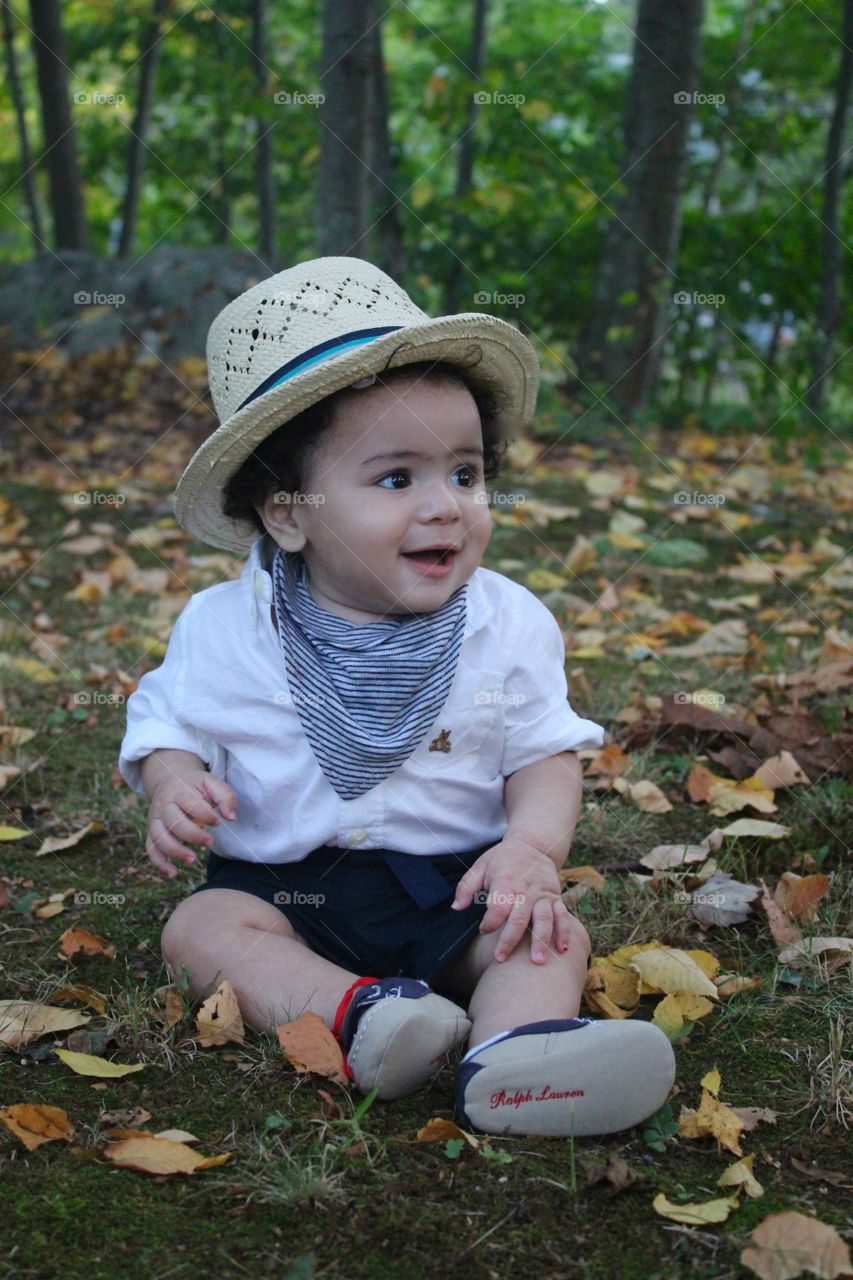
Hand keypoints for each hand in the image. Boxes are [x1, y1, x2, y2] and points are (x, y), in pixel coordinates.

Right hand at [146, 769, 235, 879]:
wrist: (169, 780)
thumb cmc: (195, 785)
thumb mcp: (211, 782)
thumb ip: (225, 796)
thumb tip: (231, 817)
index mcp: (179, 791)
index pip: (190, 803)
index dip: (205, 814)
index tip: (217, 822)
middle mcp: (163, 805)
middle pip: (173, 822)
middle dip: (192, 835)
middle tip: (210, 842)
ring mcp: (155, 819)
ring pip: (159, 837)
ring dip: (175, 851)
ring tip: (193, 859)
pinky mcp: (151, 831)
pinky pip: (150, 848)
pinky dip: (159, 863)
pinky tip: (173, 873)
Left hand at [451, 836, 573, 964]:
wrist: (532, 845)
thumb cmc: (502, 860)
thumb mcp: (480, 866)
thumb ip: (466, 886)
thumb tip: (456, 908)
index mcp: (506, 881)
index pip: (497, 907)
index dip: (489, 922)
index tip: (483, 930)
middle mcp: (526, 889)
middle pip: (519, 917)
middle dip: (510, 940)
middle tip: (501, 959)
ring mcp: (543, 895)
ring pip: (543, 919)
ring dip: (540, 940)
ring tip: (536, 962)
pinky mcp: (555, 897)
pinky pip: (562, 915)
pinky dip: (564, 931)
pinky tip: (562, 949)